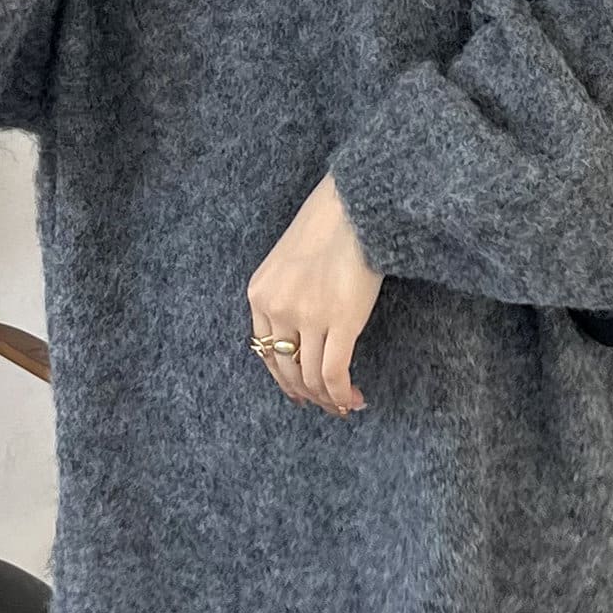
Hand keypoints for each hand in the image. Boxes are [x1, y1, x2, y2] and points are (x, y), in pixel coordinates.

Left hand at [247, 174, 382, 417]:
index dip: (283, 378)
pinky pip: (334, 372)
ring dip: (327, 399)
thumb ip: (286, 294)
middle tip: (324, 405)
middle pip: (286, 369)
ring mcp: (306, 317)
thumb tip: (300, 332)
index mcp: (259, 294)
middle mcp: (277, 309)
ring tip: (344, 405)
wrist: (353, 206)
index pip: (264, 351)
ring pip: (311, 377)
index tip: (299, 392)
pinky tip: (353, 398)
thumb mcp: (288, 261)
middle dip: (306, 394)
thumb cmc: (328, 226)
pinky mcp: (339, 322)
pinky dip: (342, 393)